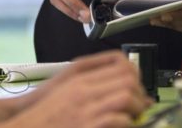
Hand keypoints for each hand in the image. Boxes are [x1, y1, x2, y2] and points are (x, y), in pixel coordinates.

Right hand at [14, 50, 149, 127]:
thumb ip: (89, 78)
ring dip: (136, 107)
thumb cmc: (42, 113)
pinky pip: (117, 119)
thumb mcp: (64, 87)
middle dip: (139, 91)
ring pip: (126, 96)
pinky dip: (126, 123)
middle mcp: (83, 88)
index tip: (136, 85)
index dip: (134, 73)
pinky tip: (124, 126)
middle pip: (127, 77)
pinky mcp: (87, 126)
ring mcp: (85, 108)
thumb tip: (118, 80)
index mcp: (78, 76)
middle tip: (139, 104)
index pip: (119, 61)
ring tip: (134, 117)